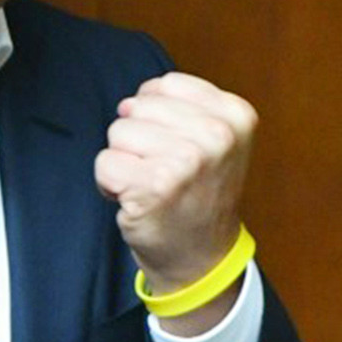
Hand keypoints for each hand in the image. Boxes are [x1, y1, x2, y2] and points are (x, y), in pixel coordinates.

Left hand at [94, 72, 255, 307]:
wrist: (202, 256)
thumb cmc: (200, 193)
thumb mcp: (217, 138)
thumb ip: (180, 105)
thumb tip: (128, 104)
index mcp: (236, 115)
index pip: (166, 85)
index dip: (159, 114)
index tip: (178, 144)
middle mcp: (218, 135)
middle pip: (139, 107)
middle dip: (140, 137)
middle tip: (164, 169)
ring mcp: (188, 160)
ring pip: (119, 131)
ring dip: (125, 160)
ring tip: (151, 183)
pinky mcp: (156, 186)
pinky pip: (105, 163)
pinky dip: (110, 183)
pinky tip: (136, 199)